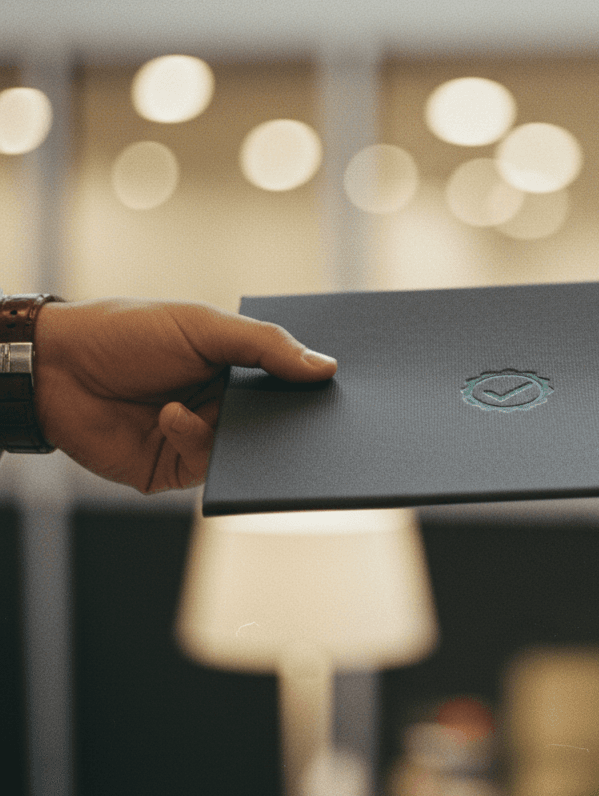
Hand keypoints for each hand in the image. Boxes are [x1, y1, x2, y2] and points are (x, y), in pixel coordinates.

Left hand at [33, 298, 336, 492]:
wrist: (55, 367)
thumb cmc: (129, 333)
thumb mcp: (204, 326)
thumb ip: (265, 346)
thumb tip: (326, 368)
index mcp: (237, 368)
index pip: (288, 380)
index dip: (314, 384)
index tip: (345, 386)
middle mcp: (225, 406)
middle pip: (277, 423)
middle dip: (294, 422)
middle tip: (320, 420)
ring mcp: (203, 439)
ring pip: (248, 452)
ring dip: (245, 438)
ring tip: (240, 419)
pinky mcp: (176, 469)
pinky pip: (208, 468)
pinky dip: (195, 440)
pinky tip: (171, 415)